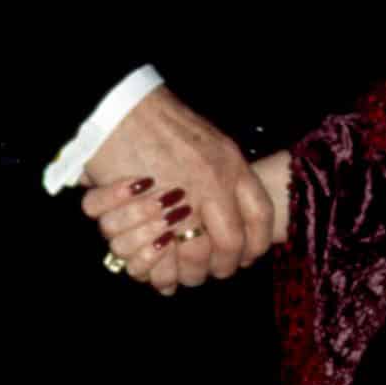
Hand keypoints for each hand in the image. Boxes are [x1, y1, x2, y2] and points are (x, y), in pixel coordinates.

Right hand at [80, 87, 274, 293]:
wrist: (124, 108)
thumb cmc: (166, 122)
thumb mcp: (212, 141)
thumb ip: (228, 172)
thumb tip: (240, 207)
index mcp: (232, 164)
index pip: (261, 216)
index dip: (257, 243)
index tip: (249, 256)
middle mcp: (212, 183)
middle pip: (231, 243)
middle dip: (224, 265)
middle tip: (216, 272)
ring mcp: (180, 198)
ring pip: (197, 254)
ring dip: (192, 273)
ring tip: (188, 277)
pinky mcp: (147, 212)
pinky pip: (161, 256)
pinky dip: (161, 272)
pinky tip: (164, 277)